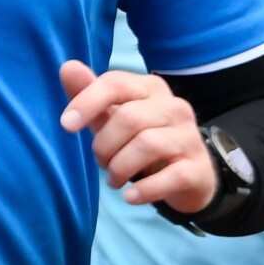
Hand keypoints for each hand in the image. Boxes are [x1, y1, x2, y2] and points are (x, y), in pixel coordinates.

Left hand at [60, 62, 216, 212]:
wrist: (187, 177)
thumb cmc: (142, 142)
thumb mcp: (113, 119)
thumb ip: (90, 96)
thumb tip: (67, 67)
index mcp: (151, 89)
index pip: (116, 83)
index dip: (88, 102)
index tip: (67, 126)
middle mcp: (175, 108)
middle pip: (129, 118)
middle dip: (104, 145)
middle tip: (101, 162)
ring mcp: (189, 138)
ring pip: (147, 145)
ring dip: (120, 168)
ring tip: (114, 180)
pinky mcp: (197, 168)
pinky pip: (170, 177)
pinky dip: (143, 190)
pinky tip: (130, 197)